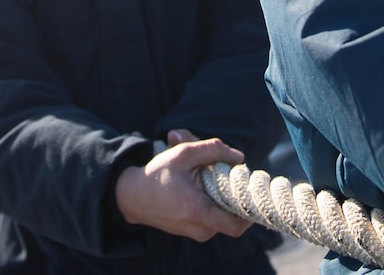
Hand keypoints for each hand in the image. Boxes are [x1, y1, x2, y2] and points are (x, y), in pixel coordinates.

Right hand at [114, 130, 252, 240]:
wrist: (132, 196)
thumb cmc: (158, 174)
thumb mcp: (183, 154)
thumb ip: (213, 150)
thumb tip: (239, 157)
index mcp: (198, 211)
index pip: (237, 225)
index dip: (250, 210)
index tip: (251, 190)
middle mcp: (200, 228)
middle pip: (233, 215)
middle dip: (235, 195)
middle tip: (227, 174)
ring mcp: (197, 233)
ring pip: (224, 216)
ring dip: (223, 197)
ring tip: (207, 179)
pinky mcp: (194, 231)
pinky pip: (215, 218)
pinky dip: (214, 202)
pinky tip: (202, 187)